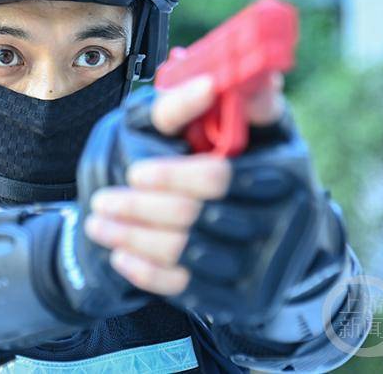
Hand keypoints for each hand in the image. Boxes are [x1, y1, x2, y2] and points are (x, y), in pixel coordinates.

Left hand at [84, 72, 284, 296]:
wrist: (279, 244)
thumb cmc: (255, 170)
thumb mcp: (256, 132)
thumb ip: (235, 104)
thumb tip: (217, 79)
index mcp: (284, 176)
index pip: (219, 177)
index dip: (173, 175)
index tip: (134, 172)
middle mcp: (283, 227)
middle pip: (195, 219)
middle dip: (140, 209)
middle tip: (100, 200)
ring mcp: (264, 269)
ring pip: (186, 256)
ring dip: (133, 239)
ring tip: (97, 224)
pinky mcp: (244, 301)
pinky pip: (188, 291)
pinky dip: (149, 273)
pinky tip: (121, 256)